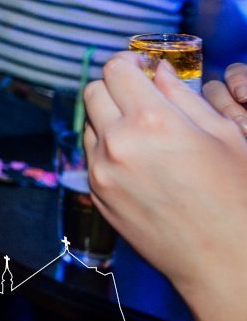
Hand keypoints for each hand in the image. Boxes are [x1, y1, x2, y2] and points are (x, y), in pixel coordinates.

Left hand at [83, 53, 246, 295]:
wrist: (222, 258)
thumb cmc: (234, 197)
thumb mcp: (223, 135)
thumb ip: (184, 97)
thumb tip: (158, 71)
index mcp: (151, 120)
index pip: (116, 69)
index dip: (129, 62)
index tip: (140, 67)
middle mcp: (118, 142)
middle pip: (93, 90)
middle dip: (114, 86)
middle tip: (139, 95)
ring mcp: (101, 169)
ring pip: (89, 122)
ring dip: (108, 117)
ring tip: (142, 131)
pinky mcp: (95, 192)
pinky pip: (90, 154)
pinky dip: (106, 147)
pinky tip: (137, 159)